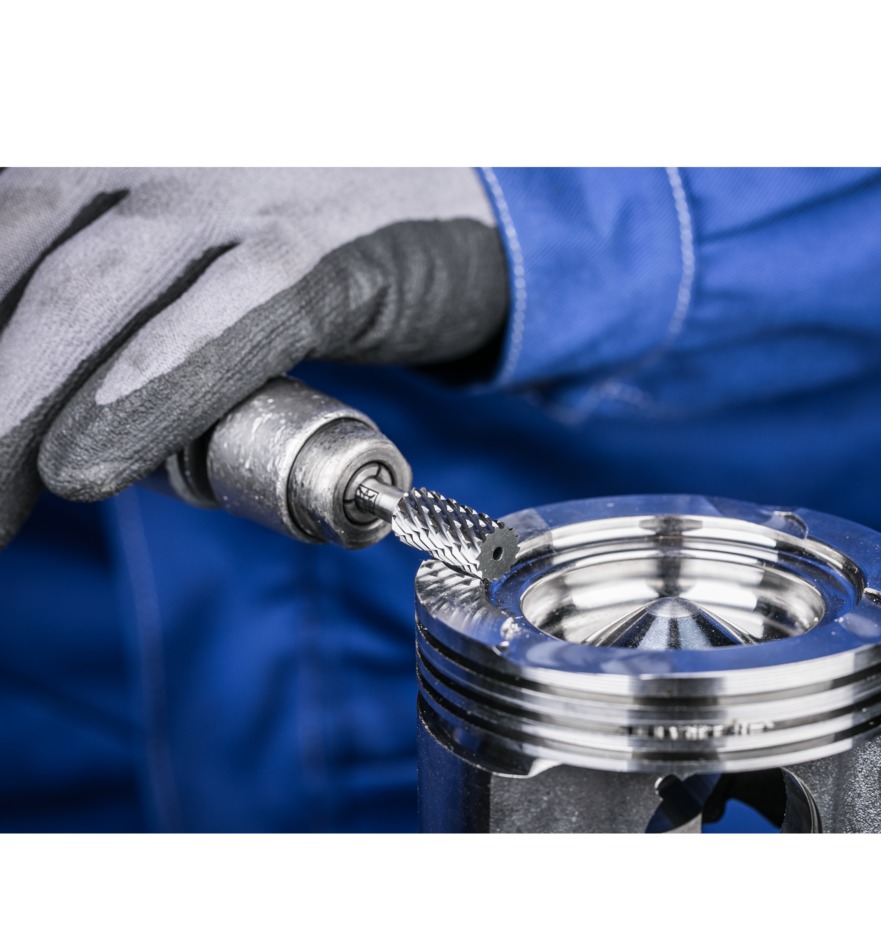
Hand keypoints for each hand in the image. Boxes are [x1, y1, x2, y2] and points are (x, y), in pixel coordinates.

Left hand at [0, 167, 507, 545]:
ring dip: (25, 399)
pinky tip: (88, 464)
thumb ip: (120, 299)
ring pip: (98, 288)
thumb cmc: (309, 236)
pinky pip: (225, 323)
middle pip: (24, 255)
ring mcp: (242, 186)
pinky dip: (152, 393)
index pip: (4, 222)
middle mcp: (160, 142)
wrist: (462, 205)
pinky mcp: (323, 248)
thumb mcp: (196, 243)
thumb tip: (43, 417)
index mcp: (115, 136)